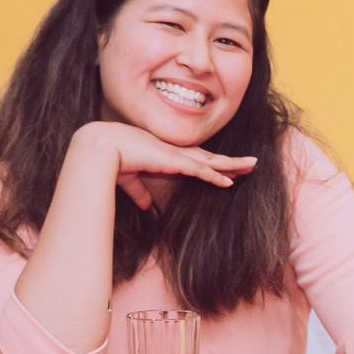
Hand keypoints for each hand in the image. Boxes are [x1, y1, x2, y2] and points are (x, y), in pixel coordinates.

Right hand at [73, 121, 254, 210]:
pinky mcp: (173, 161)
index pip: (196, 159)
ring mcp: (176, 155)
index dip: (213, 163)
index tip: (228, 168)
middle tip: (251, 163)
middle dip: (231, 161)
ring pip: (211, 161)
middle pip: (210, 157)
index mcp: (166, 154)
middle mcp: (175, 152)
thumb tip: (145, 205)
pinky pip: (200, 170)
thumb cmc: (112, 160)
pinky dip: (215, 176)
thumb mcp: (130, 179)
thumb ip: (139, 191)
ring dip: (232, 165)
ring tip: (251, 166)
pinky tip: (229, 182)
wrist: (102, 148)